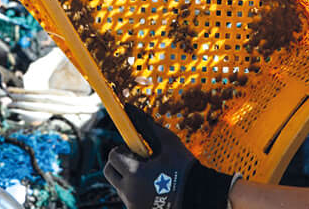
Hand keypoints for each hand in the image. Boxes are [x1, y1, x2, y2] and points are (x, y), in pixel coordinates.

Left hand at [104, 105, 229, 208]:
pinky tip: (152, 187)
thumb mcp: (169, 143)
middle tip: (137, 160)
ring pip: (119, 186)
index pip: (112, 156)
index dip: (122, 149)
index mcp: (134, 173)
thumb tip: (131, 109)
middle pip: (109, 172)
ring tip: (149, 176)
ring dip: (127, 177)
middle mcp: (129, 192)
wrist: (199, 196)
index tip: (135, 149)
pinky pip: (128, 198)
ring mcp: (133, 205)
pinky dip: (135, 191)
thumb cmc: (185, 168)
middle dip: (119, 163)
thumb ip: (148, 126)